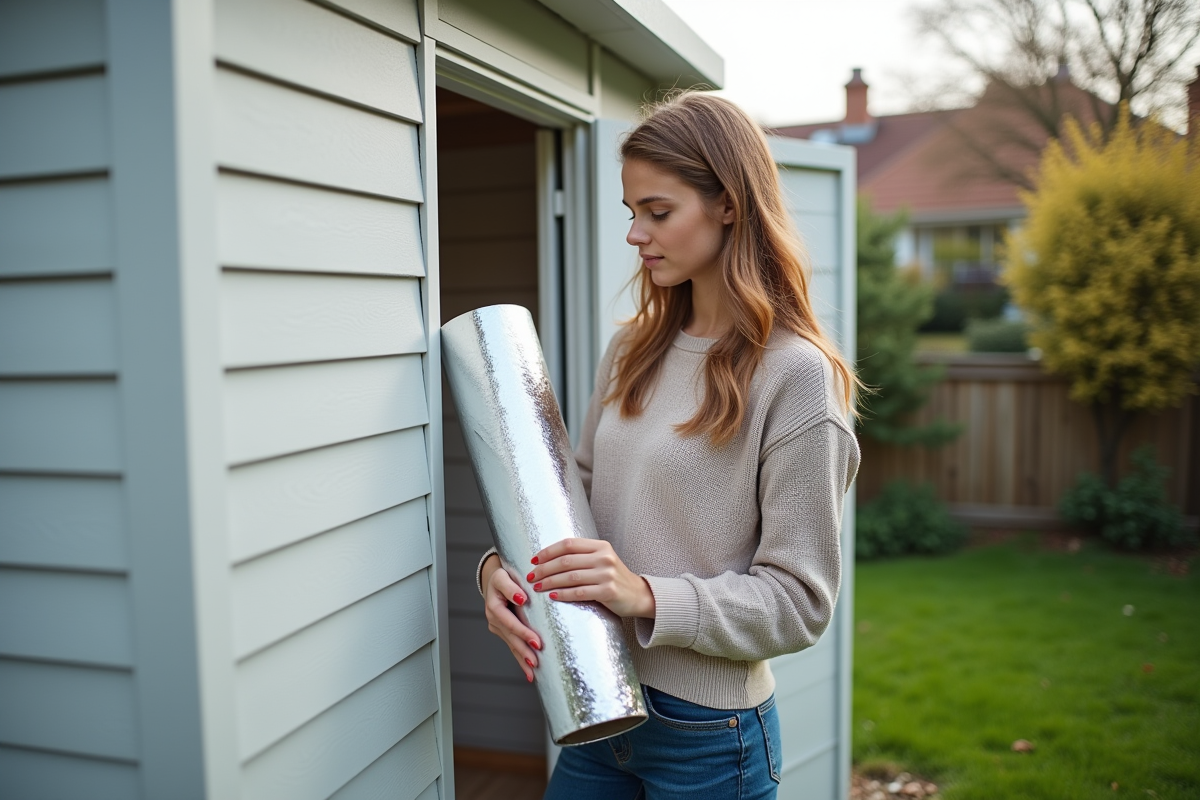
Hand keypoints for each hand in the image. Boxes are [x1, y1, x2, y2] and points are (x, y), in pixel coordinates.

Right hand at [481, 555, 541, 682]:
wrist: (495, 579)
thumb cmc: (502, 577)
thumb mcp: (503, 576)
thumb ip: (510, 587)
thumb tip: (522, 598)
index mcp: (494, 606)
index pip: (510, 623)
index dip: (523, 633)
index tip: (536, 642)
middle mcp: (494, 619)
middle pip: (511, 638)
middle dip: (524, 651)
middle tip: (536, 662)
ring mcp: (498, 627)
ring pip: (512, 645)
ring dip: (522, 659)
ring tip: (533, 673)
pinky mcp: (504, 631)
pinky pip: (513, 645)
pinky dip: (520, 658)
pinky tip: (529, 671)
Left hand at [528, 538, 655, 618]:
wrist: (638, 595)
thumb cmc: (613, 578)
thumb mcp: (601, 560)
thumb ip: (581, 556)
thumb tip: (547, 559)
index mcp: (600, 546)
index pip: (568, 544)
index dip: (548, 551)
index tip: (533, 560)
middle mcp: (604, 557)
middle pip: (566, 561)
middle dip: (544, 568)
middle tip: (530, 576)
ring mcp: (607, 574)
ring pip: (570, 577)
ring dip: (550, 582)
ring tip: (537, 586)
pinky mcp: (608, 591)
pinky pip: (580, 592)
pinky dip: (563, 594)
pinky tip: (552, 596)